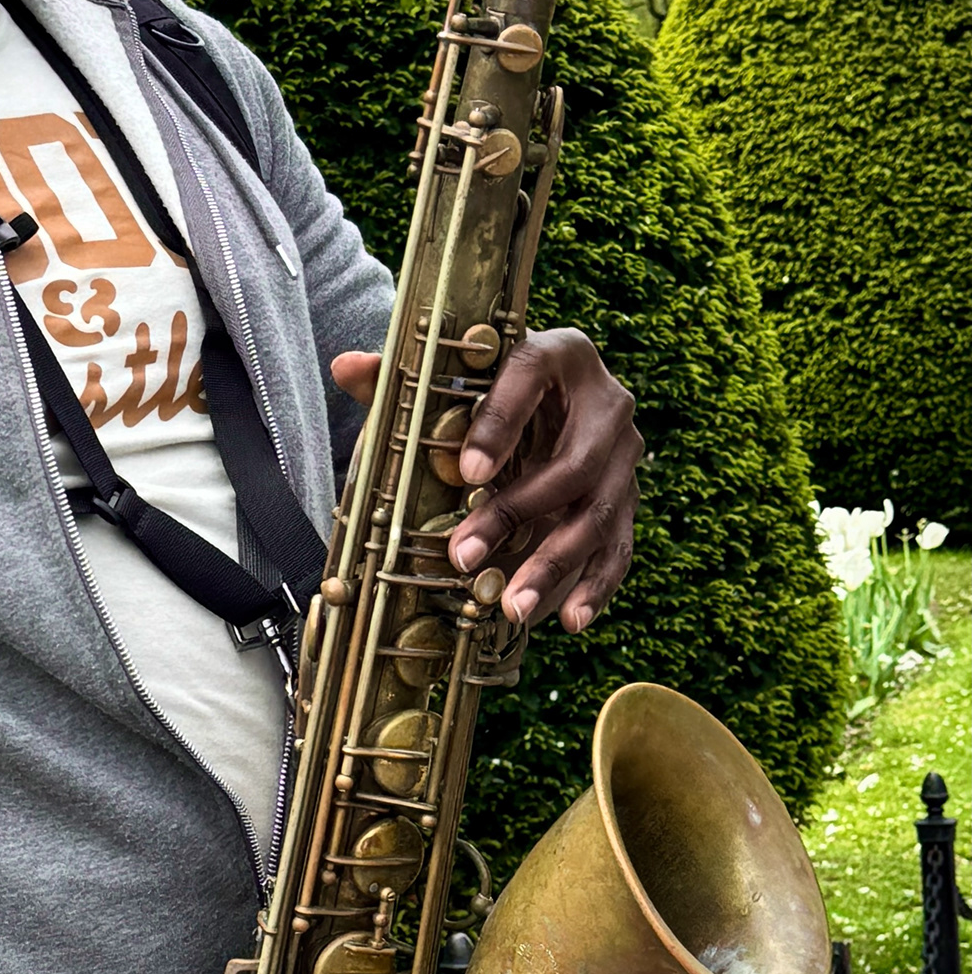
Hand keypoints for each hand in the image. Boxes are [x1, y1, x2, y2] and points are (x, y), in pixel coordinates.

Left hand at [329, 328, 640, 632]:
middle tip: (462, 555)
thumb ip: (399, 376)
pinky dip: (596, 585)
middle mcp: (604, 402)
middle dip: (516, 515)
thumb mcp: (450, 377)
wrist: (550, 393)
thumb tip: (347, 367)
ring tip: (511, 606)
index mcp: (557, 354)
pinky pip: (619, 545)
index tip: (465, 472)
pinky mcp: (627, 496)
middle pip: (572, 464)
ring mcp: (624, 454)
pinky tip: (569, 619)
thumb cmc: (491, 384)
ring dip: (553, 565)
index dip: (499, 427)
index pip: (530, 380)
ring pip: (597, 514)